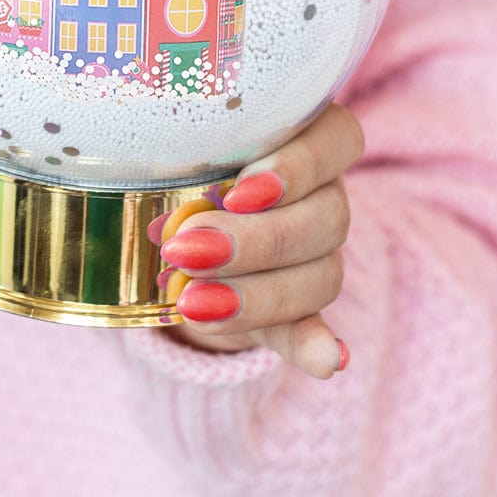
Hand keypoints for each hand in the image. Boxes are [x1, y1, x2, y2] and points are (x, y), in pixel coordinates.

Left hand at [151, 103, 362, 378]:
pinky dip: (315, 345)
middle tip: (188, 247)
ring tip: (193, 300)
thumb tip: (158, 169)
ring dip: (258, 293)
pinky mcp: (301, 309)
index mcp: (308, 136)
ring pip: (321, 274)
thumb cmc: (183, 160)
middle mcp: (326, 192)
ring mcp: (320, 253)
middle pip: (327, 216)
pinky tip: (323, 360)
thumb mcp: (187, 146)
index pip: (338, 139)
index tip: (237, 191)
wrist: (179, 222)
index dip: (298, 167)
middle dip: (256, 240)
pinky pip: (315, 328)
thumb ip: (188, 152)